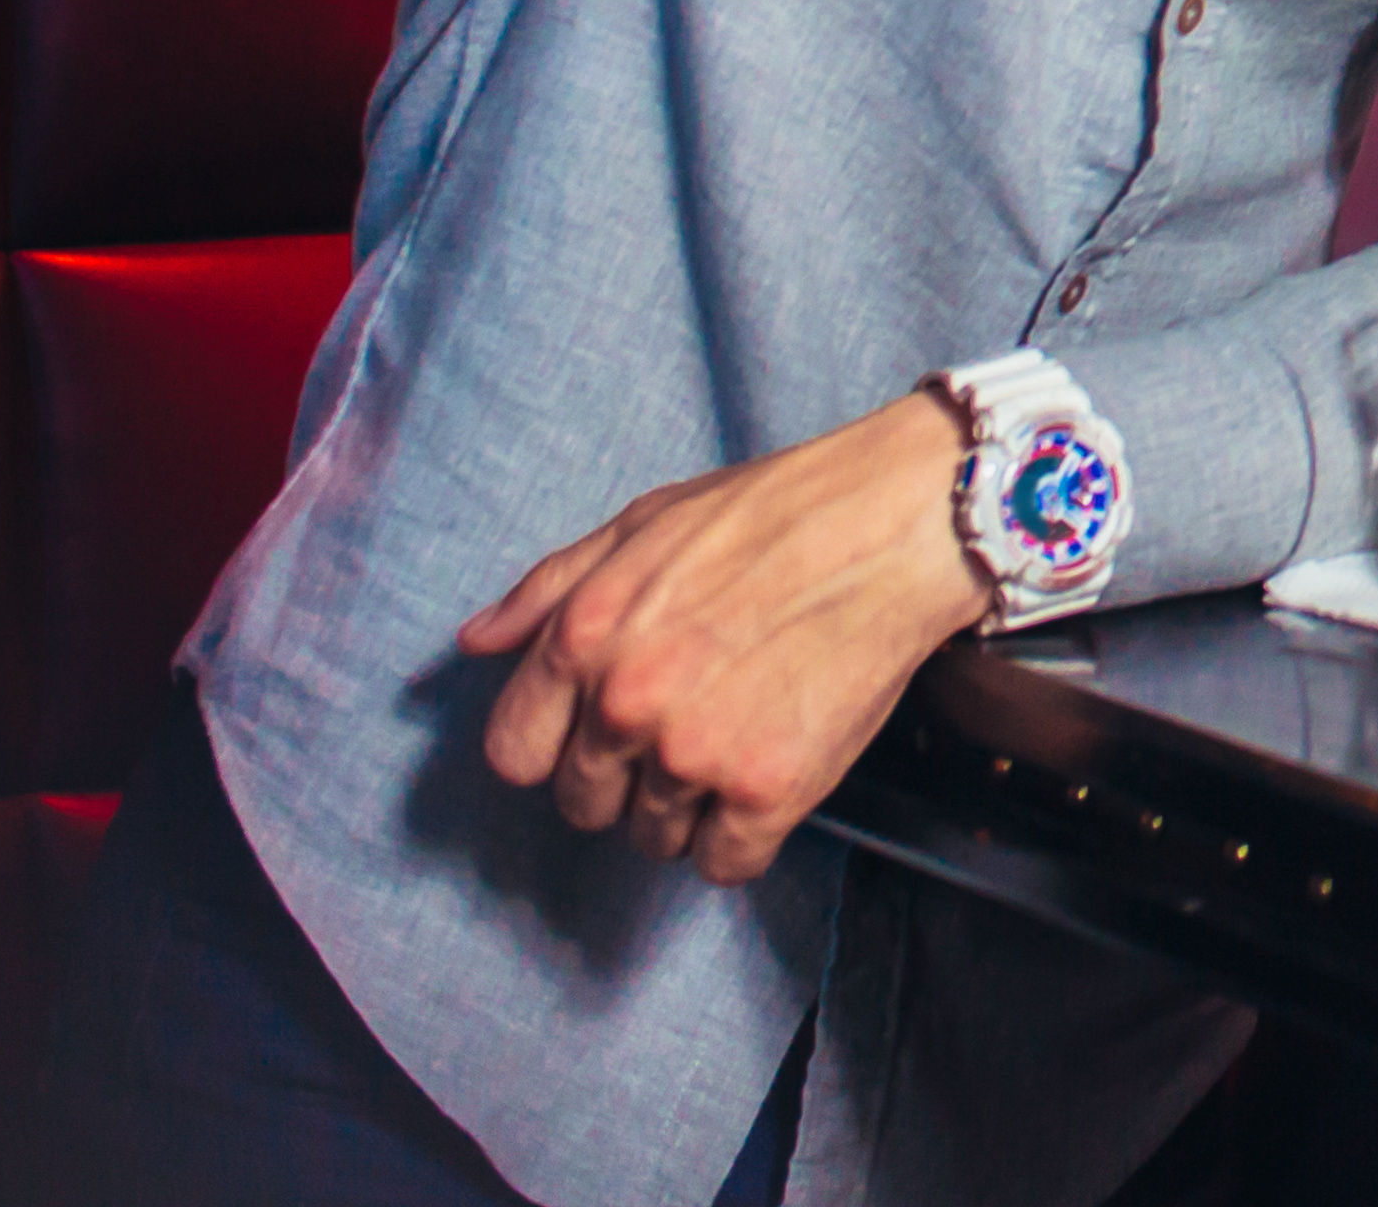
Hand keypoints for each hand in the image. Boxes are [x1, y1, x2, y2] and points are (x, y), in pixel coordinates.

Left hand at [456, 391, 997, 884]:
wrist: (901, 523)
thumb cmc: (776, 513)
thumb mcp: (643, 523)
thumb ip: (549, 588)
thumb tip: (476, 643)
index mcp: (583, 638)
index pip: (516, 756)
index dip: (556, 749)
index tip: (601, 734)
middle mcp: (625, 704)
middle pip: (585, 806)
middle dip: (627, 779)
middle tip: (689, 728)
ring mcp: (695, 752)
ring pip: (654, 839)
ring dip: (689, 810)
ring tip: (739, 743)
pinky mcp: (769, 788)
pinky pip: (724, 863)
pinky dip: (742, 839)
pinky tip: (769, 781)